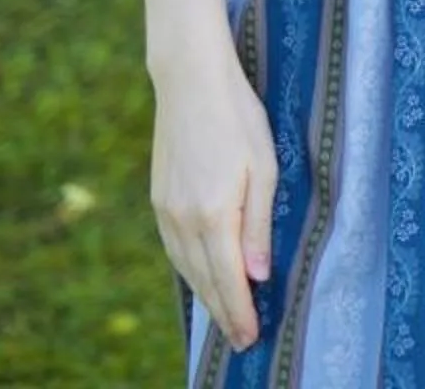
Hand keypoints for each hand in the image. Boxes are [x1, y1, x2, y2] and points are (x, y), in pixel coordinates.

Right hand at [150, 55, 277, 350]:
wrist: (190, 84)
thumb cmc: (239, 119)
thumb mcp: (265, 168)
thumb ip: (259, 226)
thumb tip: (257, 277)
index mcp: (214, 214)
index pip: (228, 279)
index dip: (239, 311)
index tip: (251, 337)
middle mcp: (183, 220)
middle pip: (204, 280)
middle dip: (223, 313)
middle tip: (241, 339)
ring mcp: (165, 211)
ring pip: (186, 268)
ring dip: (205, 295)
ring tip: (224, 317)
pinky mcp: (158, 200)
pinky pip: (174, 248)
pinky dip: (189, 270)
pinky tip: (200, 277)